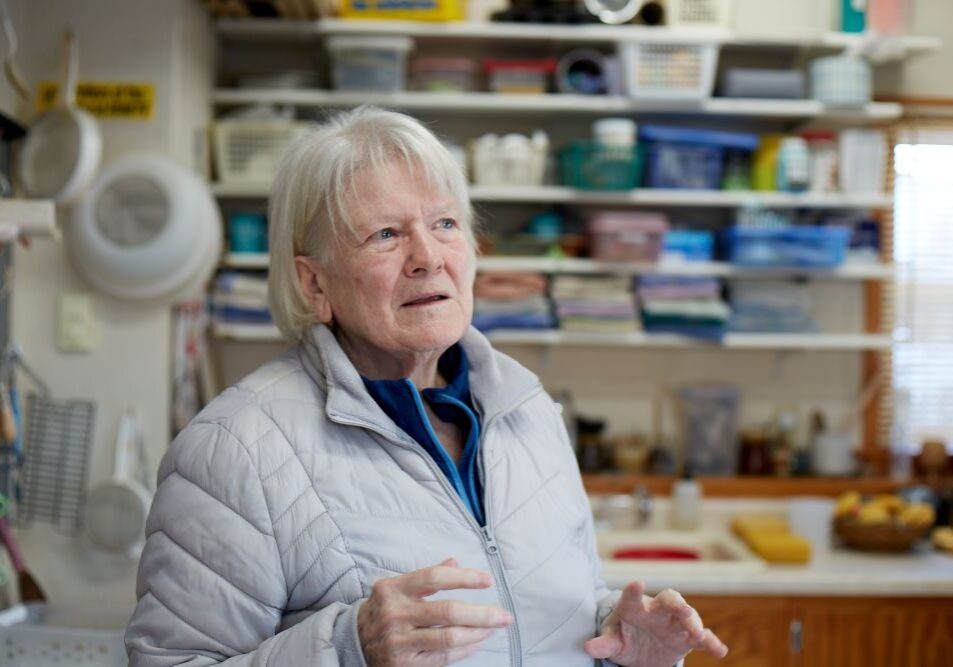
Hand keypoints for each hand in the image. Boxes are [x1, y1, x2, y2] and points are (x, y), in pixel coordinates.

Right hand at [357, 558, 512, 666]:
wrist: (353, 641)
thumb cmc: (384, 609)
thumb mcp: (398, 586)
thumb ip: (427, 576)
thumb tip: (455, 561)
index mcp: (394, 589)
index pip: (435, 578)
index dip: (464, 578)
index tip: (487, 580)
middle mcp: (395, 615)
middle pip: (448, 612)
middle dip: (482, 614)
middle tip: (505, 615)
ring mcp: (399, 642)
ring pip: (449, 638)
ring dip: (478, 633)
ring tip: (494, 628)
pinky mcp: (404, 665)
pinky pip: (443, 658)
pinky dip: (465, 650)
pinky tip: (478, 642)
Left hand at [585, 581, 727, 666]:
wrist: (639, 651)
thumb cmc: (623, 638)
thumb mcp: (612, 642)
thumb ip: (604, 643)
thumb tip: (588, 647)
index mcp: (633, 607)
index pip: (633, 597)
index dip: (634, 591)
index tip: (637, 584)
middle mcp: (657, 611)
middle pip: (669, 600)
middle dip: (676, 603)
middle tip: (682, 609)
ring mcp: (673, 623)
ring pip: (688, 617)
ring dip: (694, 623)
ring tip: (697, 634)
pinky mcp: (686, 639)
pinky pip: (702, 638)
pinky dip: (711, 643)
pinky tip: (720, 651)